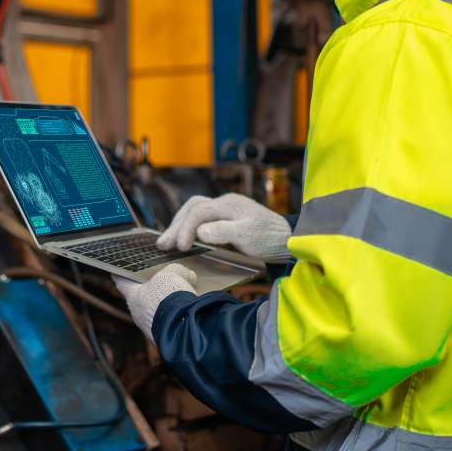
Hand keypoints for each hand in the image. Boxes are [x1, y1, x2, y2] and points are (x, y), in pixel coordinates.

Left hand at [115, 263, 196, 338]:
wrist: (180, 326)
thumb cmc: (168, 296)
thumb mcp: (171, 274)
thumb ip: (177, 271)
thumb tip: (189, 275)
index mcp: (133, 296)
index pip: (122, 282)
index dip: (121, 276)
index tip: (116, 273)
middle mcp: (138, 313)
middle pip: (140, 298)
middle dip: (150, 291)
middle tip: (160, 281)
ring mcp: (149, 328)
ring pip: (155, 312)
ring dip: (165, 305)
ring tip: (180, 296)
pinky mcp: (163, 337)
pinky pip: (167, 323)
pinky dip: (174, 316)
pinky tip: (186, 311)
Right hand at [157, 193, 291, 262]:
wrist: (289, 239)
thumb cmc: (270, 238)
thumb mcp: (248, 235)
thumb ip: (222, 231)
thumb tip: (199, 231)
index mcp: (228, 204)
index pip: (198, 212)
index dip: (185, 228)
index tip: (180, 247)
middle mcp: (224, 204)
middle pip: (192, 208)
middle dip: (176, 226)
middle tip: (162, 245)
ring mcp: (225, 211)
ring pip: (194, 212)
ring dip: (180, 226)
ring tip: (167, 242)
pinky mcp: (227, 220)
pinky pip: (201, 219)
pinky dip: (189, 228)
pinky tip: (183, 238)